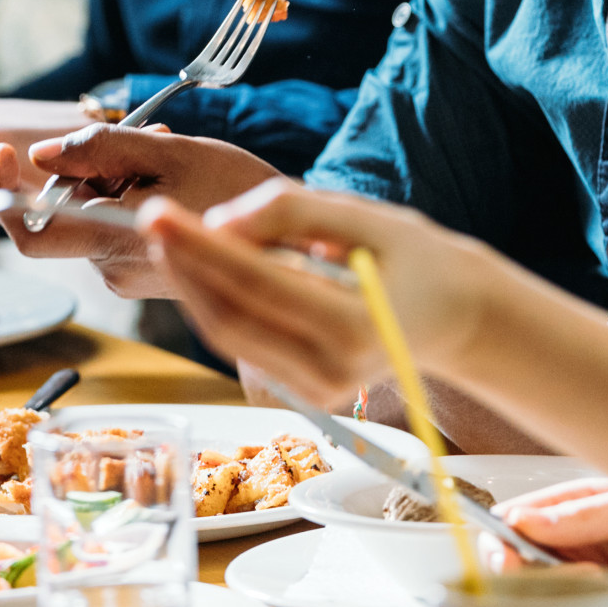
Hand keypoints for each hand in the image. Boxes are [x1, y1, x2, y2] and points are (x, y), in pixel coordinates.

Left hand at [0, 125, 281, 298]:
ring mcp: (128, 276)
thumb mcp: (172, 152)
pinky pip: (116, 229)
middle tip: (146, 138)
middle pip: (66, 214)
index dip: (3, 193)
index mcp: (117, 242)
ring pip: (94, 218)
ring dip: (116, 179)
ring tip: (172, 157)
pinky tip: (177, 182)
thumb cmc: (241, 192)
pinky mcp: (143, 275)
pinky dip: (132, 198)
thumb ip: (101, 150)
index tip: (7, 150)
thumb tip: (39, 154)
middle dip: (88, 169)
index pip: (29, 231)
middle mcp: (114, 270)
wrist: (296, 242)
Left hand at [140, 180, 501, 407]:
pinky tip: (201, 267)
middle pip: (231, 317)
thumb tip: (218, 222)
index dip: (200, 248)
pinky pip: (244, 344)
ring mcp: (317, 390)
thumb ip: (293, 212)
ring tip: (169, 236)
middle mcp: (333, 370)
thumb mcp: (365, 218)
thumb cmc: (415, 258)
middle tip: (151, 217)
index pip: (257, 284)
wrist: (456, 317)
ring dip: (190, 284)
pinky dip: (215, 303)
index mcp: (356, 327)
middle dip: (184, 265)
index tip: (157, 212)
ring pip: (228, 335)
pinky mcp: (304, 394)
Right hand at [493, 479, 607, 606]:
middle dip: (564, 584)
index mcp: (577, 510)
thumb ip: (588, 513)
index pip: (513, 526)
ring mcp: (601, 589)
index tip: (511, 565)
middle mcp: (582, 549)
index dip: (502, 548)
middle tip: (598, 581)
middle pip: (528, 576)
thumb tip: (525, 520)